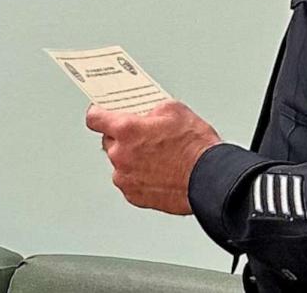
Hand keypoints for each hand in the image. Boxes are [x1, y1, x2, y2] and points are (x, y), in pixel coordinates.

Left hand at [85, 100, 221, 214]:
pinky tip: (158, 173)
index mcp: (126, 130)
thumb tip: (145, 112)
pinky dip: (139, 177)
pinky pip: (130, 182)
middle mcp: (120, 155)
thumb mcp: (175, 110)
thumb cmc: (196, 148)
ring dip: (131, 159)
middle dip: (122, 138)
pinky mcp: (134, 196)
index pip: (95, 118)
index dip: (98, 114)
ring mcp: (125, 177)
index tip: (100, 113)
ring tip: (156, 158)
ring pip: (120, 164)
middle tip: (142, 137)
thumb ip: (150, 109)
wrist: (212, 180)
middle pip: (108, 141)